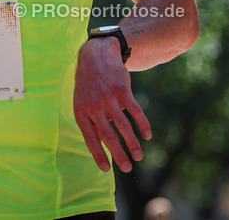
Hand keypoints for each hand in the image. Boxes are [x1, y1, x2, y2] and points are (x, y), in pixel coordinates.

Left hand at [73, 36, 151, 172]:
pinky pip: (135, 112)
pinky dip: (143, 125)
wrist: (96, 57)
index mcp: (81, 112)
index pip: (90, 138)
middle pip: (109, 136)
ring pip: (124, 127)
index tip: (107, 169)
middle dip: (119, 155)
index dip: (98, 154)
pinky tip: (147, 135)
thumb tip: (101, 145)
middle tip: (128, 168)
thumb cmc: (88, 85)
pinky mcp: (123, 92)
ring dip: (133, 144)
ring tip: (138, 156)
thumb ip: (90, 122)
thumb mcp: (82, 102)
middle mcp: (94, 107)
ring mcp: (109, 99)